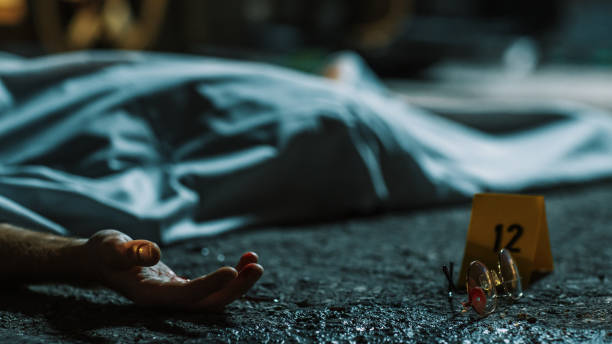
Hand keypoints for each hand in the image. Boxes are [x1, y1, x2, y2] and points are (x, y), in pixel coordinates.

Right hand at [82, 230, 262, 310]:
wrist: (100, 260)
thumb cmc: (105, 252)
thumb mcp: (111, 246)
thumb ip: (128, 251)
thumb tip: (153, 254)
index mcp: (148, 295)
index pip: (184, 296)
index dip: (209, 286)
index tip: (232, 271)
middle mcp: (165, 301)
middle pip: (206, 304)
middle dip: (234, 289)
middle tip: (257, 266)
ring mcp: (176, 297)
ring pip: (213, 298)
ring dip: (238, 282)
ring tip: (255, 261)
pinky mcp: (183, 289)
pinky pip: (212, 288)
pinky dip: (231, 276)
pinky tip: (246, 259)